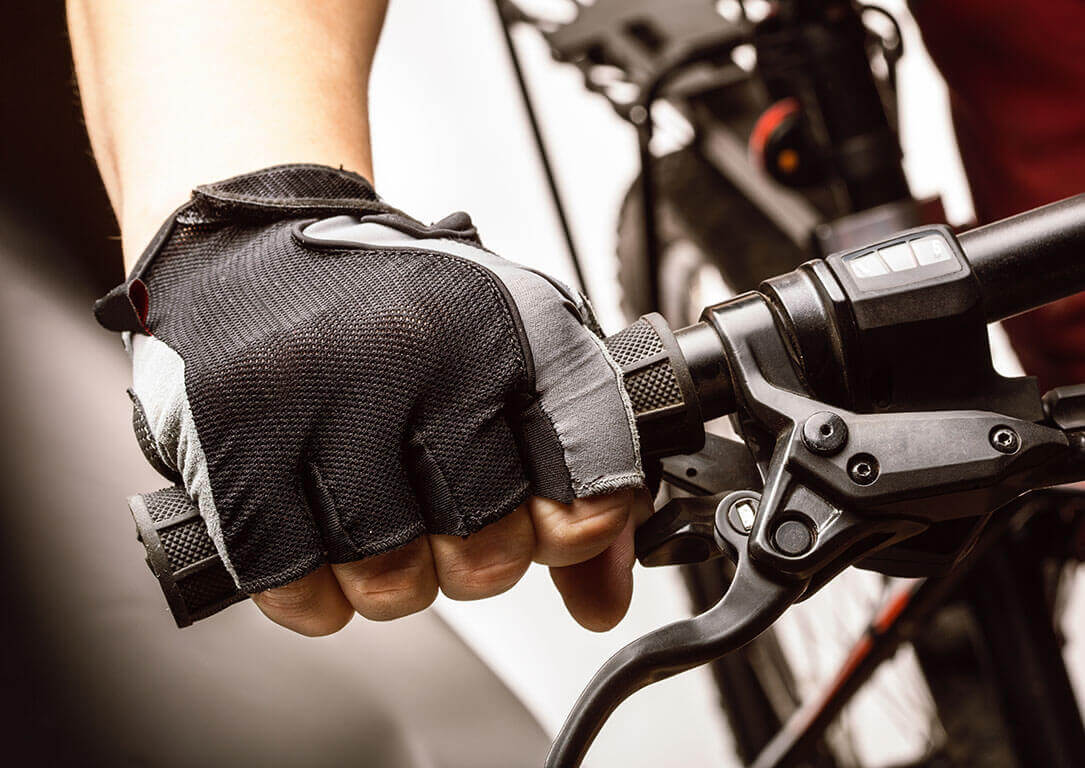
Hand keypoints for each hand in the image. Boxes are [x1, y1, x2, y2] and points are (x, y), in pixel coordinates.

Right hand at [103, 165, 645, 633]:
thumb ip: (574, 475)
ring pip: (392, 582)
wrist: (250, 246)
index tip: (551, 517)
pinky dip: (317, 592)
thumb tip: (600, 599)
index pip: (591, 479)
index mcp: (503, 324)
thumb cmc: (386, 309)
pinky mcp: (233, 439)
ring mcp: (318, 396)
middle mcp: (415, 352)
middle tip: (448, 516)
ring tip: (380, 522)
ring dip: (393, 579)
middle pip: (487, 552)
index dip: (577, 526)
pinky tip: (320, 541)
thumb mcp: (506, 354)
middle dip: (476, 558)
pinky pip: (299, 586)